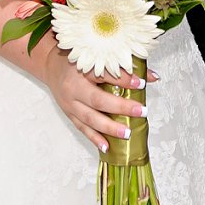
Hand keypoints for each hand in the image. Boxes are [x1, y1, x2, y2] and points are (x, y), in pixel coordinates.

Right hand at [32, 43, 159, 151]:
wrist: (51, 66)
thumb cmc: (79, 59)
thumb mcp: (98, 57)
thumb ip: (123, 66)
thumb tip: (152, 77)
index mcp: (82, 68)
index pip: (105, 73)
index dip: (124, 78)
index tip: (142, 82)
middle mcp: (74, 87)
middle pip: (98, 99)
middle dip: (121, 107)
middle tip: (141, 111)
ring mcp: (70, 103)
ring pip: (90, 118)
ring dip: (109, 127)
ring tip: (127, 133)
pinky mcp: (69, 114)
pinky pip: (82, 128)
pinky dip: (95, 138)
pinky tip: (107, 146)